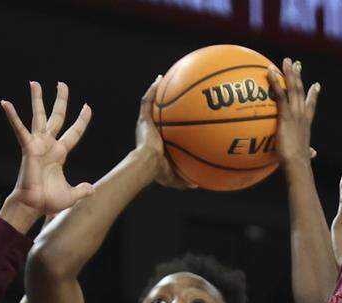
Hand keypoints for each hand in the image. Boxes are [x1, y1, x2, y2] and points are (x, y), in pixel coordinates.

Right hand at [0, 81, 93, 215]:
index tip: (87, 107)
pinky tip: (5, 103)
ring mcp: (38, 144)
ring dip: (37, 99)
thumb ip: (82, 190)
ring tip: (34, 83)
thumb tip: (92, 189)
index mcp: (60, 153)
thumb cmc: (48, 201)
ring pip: (39, 117)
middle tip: (62, 84)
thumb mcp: (71, 194)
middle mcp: (49, 145)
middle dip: (60, 100)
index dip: (81, 120)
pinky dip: (12, 116)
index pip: (74, 132)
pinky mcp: (27, 147)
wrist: (33, 205)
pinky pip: (20, 129)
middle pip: (57, 117)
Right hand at [135, 75, 195, 189]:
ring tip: (164, 79)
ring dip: (156, 91)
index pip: (163, 129)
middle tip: (173, 95)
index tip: (177, 117)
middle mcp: (150, 130)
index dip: (169, 123)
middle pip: (157, 113)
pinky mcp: (143, 119)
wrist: (148, 164)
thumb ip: (185, 179)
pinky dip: (153, 89)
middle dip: (163, 104)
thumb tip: (197, 185)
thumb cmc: (158, 171)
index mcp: (156, 142)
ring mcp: (146, 124)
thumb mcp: (175, 177)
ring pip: (151, 104)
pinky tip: (159, 78)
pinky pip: (148, 100)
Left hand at [267, 58, 318, 167]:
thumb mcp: (305, 155)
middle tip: (297, 64)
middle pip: (301, 91)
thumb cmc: (298, 164)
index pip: (310, 106)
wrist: (297, 164)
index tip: (316, 85)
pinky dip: (275, 81)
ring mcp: (295, 114)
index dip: (313, 95)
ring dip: (289, 73)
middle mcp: (302, 115)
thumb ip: (308, 152)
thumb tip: (313, 154)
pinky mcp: (286, 115)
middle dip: (298, 77)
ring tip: (287, 61)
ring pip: (293, 88)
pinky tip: (268, 70)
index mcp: (306, 124)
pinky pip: (280, 94)